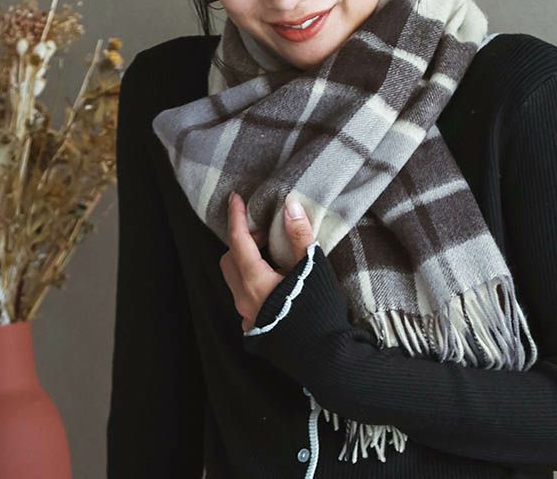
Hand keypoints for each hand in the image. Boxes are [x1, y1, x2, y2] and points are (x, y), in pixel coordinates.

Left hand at [219, 191, 314, 332]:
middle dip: (241, 241)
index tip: (235, 198)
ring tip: (272, 253)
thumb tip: (289, 205)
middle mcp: (244, 299)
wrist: (327, 358)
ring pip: (235, 279)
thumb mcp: (312, 268)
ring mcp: (248, 317)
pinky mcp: (257, 328)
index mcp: (255, 281)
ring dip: (246, 261)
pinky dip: (252, 280)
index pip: (237, 241)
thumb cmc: (319, 310)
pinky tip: (275, 280)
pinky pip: (245, 297)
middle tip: (265, 232)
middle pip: (229, 260)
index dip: (236, 217)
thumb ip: (299, 235)